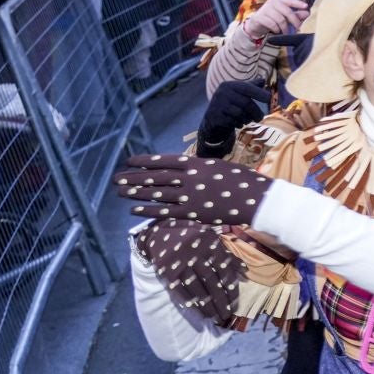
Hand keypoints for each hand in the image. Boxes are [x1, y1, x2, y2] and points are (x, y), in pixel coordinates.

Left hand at [115, 155, 274, 225]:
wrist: (257, 199)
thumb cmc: (243, 180)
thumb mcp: (221, 166)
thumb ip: (200, 168)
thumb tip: (185, 169)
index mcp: (198, 164)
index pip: (165, 161)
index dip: (146, 161)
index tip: (130, 161)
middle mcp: (190, 178)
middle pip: (156, 177)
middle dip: (135, 178)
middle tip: (117, 178)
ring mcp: (190, 196)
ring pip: (157, 194)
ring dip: (137, 193)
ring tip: (120, 192)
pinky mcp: (192, 213)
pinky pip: (165, 211)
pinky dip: (149, 210)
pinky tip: (135, 209)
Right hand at [131, 220, 243, 325]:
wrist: (159, 232)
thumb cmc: (191, 235)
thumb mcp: (211, 238)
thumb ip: (227, 254)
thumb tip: (245, 270)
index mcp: (210, 245)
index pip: (224, 270)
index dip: (230, 288)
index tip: (234, 303)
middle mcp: (197, 255)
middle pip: (212, 282)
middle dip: (220, 301)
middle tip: (226, 316)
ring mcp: (181, 264)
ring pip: (197, 289)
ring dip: (206, 306)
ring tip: (214, 318)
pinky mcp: (167, 272)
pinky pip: (180, 290)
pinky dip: (189, 301)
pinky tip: (196, 310)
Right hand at [197, 80, 274, 157]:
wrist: (211, 120)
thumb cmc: (230, 105)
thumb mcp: (239, 94)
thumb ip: (251, 87)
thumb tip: (263, 80)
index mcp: (229, 85)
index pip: (247, 88)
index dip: (259, 93)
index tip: (269, 98)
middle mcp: (221, 93)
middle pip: (246, 103)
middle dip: (256, 112)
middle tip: (260, 118)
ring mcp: (216, 105)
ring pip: (240, 114)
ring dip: (247, 119)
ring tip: (246, 120)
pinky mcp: (214, 117)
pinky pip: (232, 122)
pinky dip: (238, 124)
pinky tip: (237, 124)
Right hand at [243, 0, 308, 40]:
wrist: (256, 24)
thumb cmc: (273, 18)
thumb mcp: (285, 16)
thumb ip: (296, 14)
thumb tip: (307, 13)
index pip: (290, 0)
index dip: (298, 3)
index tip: (306, 6)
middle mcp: (272, 2)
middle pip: (287, 11)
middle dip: (294, 21)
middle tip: (298, 28)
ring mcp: (265, 9)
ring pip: (280, 19)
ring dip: (285, 28)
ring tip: (286, 32)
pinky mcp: (259, 17)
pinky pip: (272, 24)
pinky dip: (276, 29)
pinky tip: (277, 31)